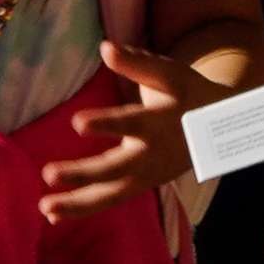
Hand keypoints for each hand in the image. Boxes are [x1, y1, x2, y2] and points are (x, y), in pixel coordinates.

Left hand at [38, 41, 224, 219]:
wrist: (219, 130)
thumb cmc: (188, 94)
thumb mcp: (170, 74)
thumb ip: (137, 63)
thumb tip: (105, 47)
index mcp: (158, 123)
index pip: (130, 124)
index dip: (105, 124)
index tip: (77, 123)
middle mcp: (151, 155)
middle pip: (115, 170)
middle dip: (82, 174)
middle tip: (49, 173)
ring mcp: (146, 177)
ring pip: (110, 195)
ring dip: (76, 204)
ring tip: (44, 207)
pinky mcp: (139, 187)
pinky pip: (109, 201)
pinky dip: (82, 209)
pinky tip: (51, 215)